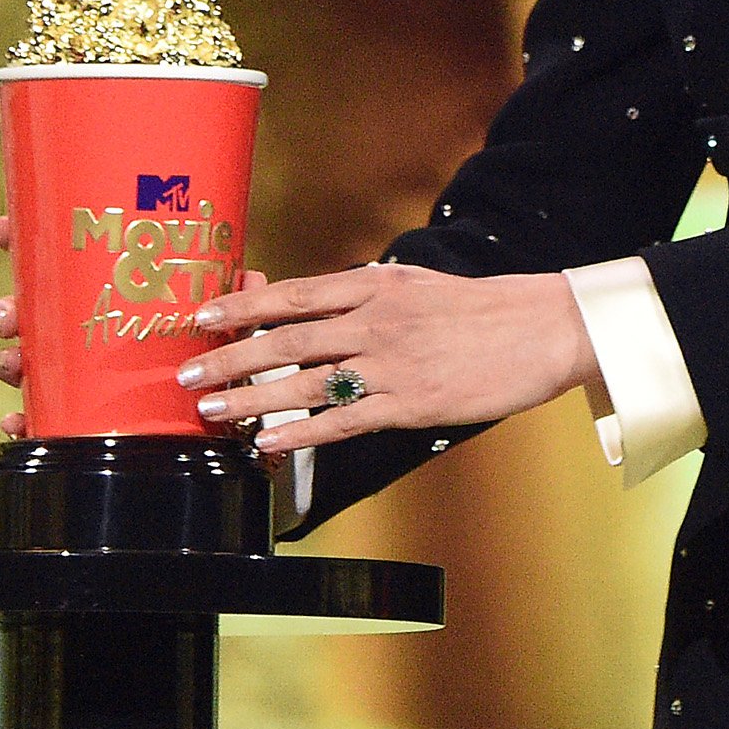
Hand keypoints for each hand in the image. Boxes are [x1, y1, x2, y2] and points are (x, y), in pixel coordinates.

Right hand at [0, 220, 288, 442]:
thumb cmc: (211, 358)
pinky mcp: (79, 414)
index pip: (59, 261)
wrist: (216, 421)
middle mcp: (85, 331)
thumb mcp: (224, 325)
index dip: (23, 239)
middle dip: (9, 309)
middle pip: (31, 311)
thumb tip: (248, 277)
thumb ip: (233, 304)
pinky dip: (24, 417)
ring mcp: (77, 372)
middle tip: (9, 314)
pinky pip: (41, 416)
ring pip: (28, 360)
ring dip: (11, 360)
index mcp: (109, 295)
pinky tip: (18, 418)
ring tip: (14, 362)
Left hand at [175, 262, 598, 452]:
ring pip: (304, 382)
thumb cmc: (482, 308)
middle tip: (185, 375)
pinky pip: (343, 422)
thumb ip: (368, 293)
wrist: (544, 328)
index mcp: (375, 286)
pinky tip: (268, 443)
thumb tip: (321, 302)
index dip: (242, 306)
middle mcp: (375, 321)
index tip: (201, 316)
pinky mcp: (410, 403)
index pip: (294, 294)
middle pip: (285, 339)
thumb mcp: (418, 284)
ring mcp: (391, 364)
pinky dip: (300, 434)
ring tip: (211, 411)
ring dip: (251, 397)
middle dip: (229, 358)